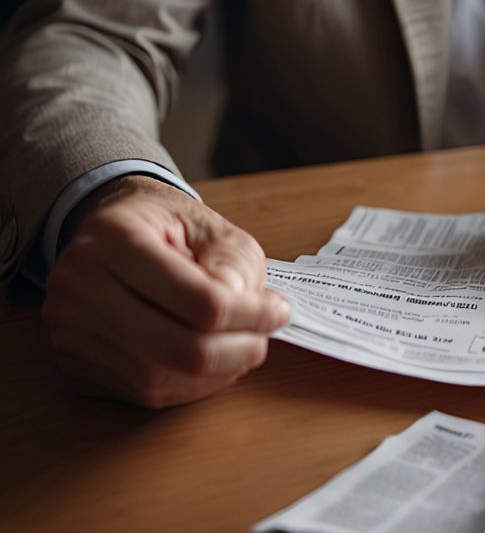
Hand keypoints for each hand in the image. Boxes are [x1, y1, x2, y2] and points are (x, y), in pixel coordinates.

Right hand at [41, 175, 289, 407]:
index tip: (279, 311)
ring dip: (216, 374)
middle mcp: (79, 286)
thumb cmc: (168, 230)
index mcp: (116, 239)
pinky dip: (188, 385)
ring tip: (241, 348)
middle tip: (264, 340)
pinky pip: (142, 392)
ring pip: (160, 380)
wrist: (113, 235)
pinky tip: (210, 363)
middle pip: (178, 349)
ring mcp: (69, 330)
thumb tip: (245, 310)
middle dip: (238, 352)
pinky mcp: (73, 364)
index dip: (252, 315)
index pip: (199, 300)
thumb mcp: (214, 228)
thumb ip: (235, 264)